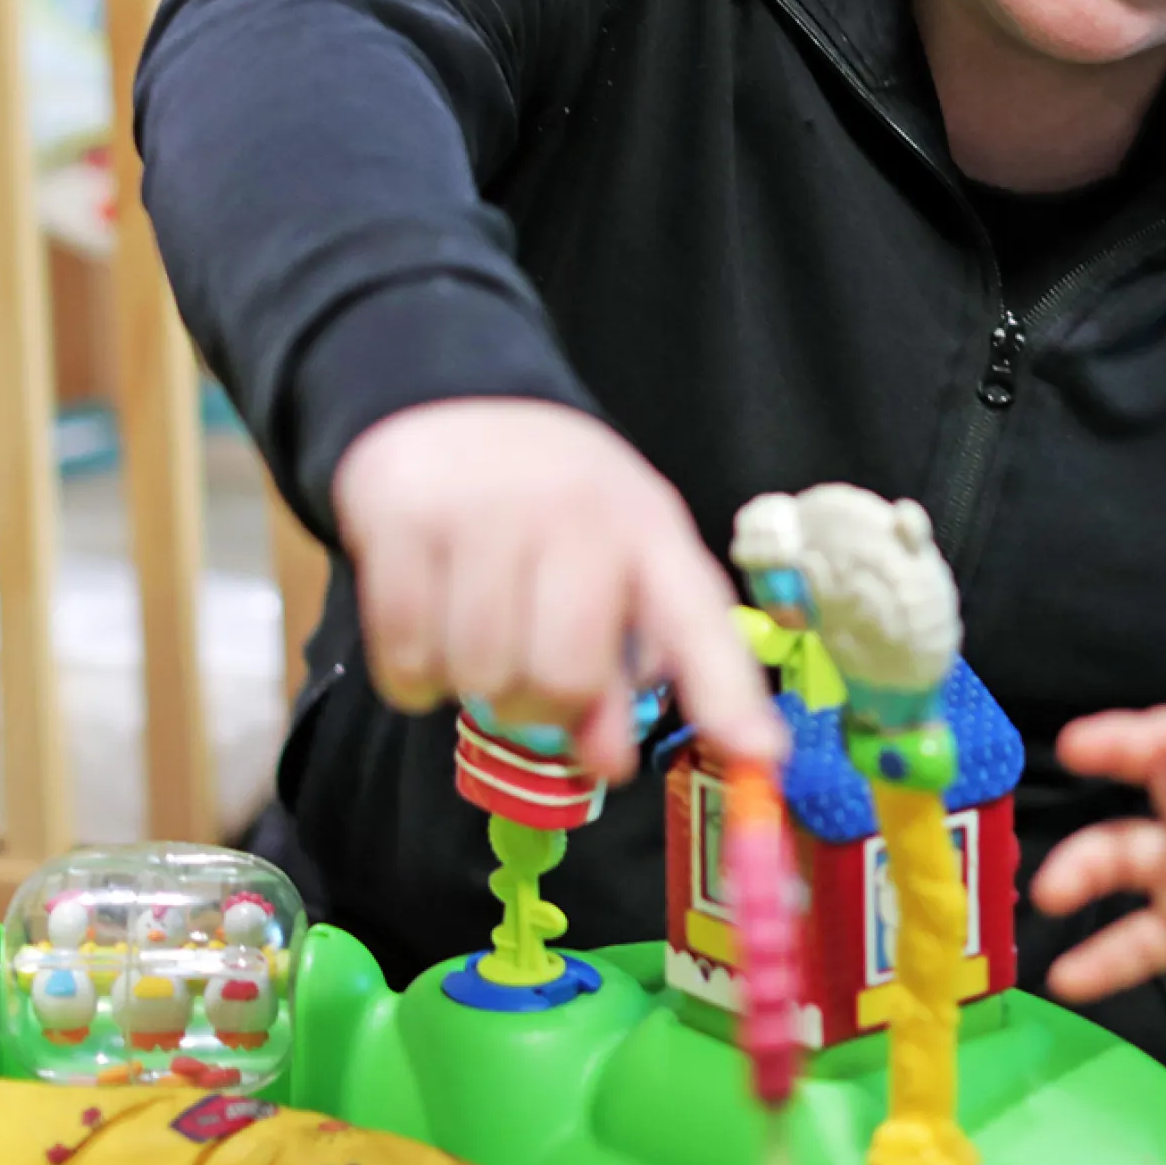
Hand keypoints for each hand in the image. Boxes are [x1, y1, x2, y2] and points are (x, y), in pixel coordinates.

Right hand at [332, 396, 783, 777]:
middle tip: (528, 673)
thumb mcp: (611, 564)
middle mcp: (576, 513)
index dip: (728, 696)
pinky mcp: (406, 518)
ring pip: (478, 674)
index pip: (696, 621)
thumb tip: (607, 763)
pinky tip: (428, 630)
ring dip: (471, 683)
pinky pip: (407, 654)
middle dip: (541, 706)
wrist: (454, 401)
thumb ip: (621, 666)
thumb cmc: (550, 505)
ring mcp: (486, 510)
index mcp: (648, 530)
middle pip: (563, 679)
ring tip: (477, 633)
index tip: (759, 757)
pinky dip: (412, 675)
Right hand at [1031, 706, 1165, 1006]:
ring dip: (1086, 881)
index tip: (1081, 745)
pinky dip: (1104, 958)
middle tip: (1055, 849)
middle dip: (1091, 831)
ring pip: (1124, 870)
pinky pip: (1137, 940)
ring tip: (1050, 902)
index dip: (1137, 735)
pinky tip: (1069, 979)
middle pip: (1134, 812)